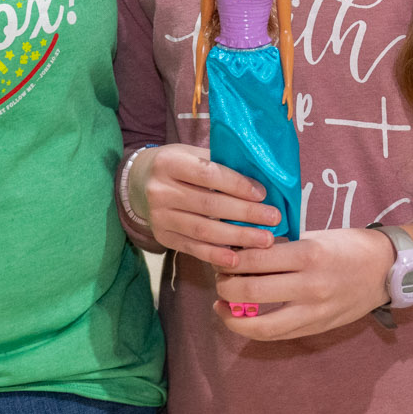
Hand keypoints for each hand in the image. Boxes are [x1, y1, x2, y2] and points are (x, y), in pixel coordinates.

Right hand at [129, 145, 281, 269]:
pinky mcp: (162, 236)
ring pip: (204, 230)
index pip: (209, 174)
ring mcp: (159, 216)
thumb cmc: (178, 165)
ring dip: (238, 237)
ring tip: (265, 240)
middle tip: (273, 219)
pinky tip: (237, 259)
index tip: (263, 194)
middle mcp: (160, 190)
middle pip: (210, 204)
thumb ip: (220, 164)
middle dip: (246, 214)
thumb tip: (260, 181)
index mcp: (170, 162)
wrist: (139, 183)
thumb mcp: (192, 154)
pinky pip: (193, 248)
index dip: (238, 185)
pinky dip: (216, 255)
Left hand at [215, 229, 393, 340]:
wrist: (387, 271)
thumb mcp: (315, 236)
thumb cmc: (349, 246)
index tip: (222, 254)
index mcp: (309, 255)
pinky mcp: (316, 328)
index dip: (230, 259)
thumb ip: (281, 246)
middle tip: (220, 278)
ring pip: (260, 325)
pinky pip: (277, 335)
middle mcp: (309, 286)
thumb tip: (242, 250)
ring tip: (222, 305)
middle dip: (224, 286)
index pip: (254, 260)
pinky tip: (243, 319)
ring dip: (232, 316)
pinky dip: (253, 329)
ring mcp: (314, 312)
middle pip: (250, 292)